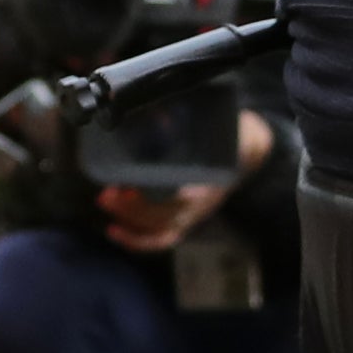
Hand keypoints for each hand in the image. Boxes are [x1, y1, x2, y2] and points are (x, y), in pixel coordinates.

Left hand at [101, 102, 271, 249]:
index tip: (129, 186)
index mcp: (210, 180)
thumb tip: (158, 112)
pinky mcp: (184, 221)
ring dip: (130, 219)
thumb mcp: (215, 120)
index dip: (153, 199)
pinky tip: (114, 230)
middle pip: (165, 216)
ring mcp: (193, 215)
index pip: (182, 198)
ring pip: (161, 229)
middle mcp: (202, 203)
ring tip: (106, 201)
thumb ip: (188, 117)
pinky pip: (161, 239)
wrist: (246, 152)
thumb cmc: (227, 135)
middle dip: (133, 208)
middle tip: (108, 193)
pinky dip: (137, 240)